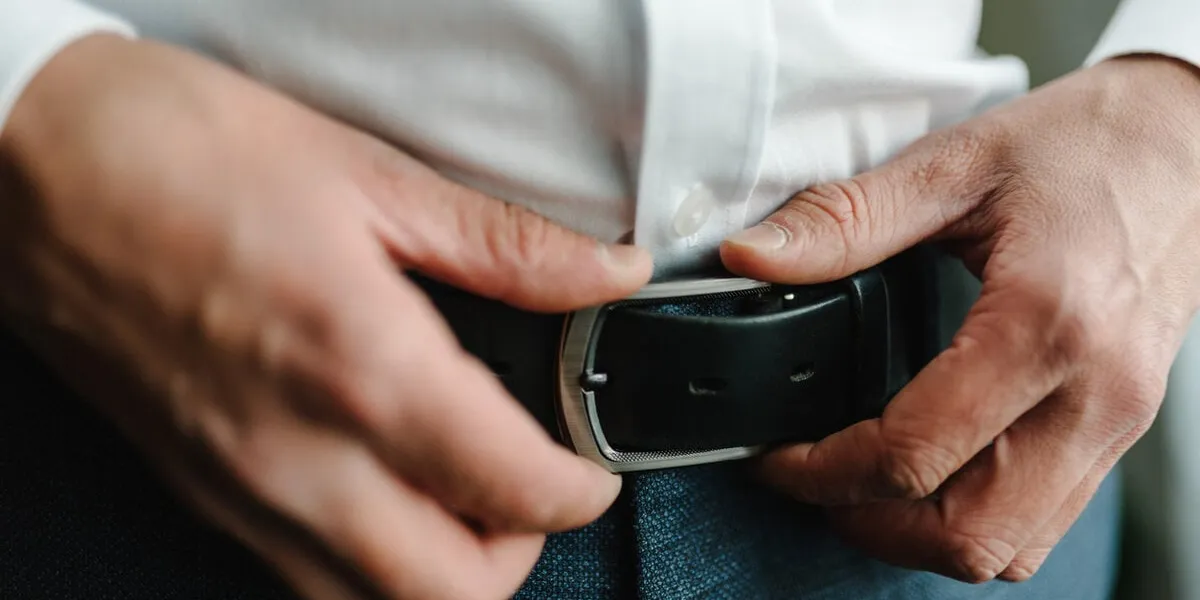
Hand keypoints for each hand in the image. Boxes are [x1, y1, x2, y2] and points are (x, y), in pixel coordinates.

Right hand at [0, 35, 651, 598]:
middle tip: (535, 484)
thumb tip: (606, 272)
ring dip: (440, 570)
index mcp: (361, 367)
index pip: (512, 487)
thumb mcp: (368, 176)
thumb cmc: (178, 152)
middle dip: (520, 551)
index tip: (596, 468)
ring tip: (463, 491)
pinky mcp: (199, 488)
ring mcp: (241, 488)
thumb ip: (507, 244)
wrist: (27, 165)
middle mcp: (301, 455)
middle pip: (449, 591)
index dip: (581, 490)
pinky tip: (378, 487)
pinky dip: (365, 562)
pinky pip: (299, 575)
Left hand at [721, 55, 1199, 581]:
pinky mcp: (1119, 429)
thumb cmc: (1083, 145)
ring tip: (858, 483)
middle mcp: (1094, 394)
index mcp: (1047, 323)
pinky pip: (1041, 524)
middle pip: (965, 533)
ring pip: (1006, 548)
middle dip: (867, 523)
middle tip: (809, 478)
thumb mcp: (953, 166)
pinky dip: (972, 522)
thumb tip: (751, 257)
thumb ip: (846, 219)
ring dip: (918, 536)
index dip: (822, 471)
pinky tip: (928, 473)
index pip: (915, 452)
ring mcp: (1116, 423)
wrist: (1186, 140)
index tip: (775, 456)